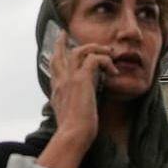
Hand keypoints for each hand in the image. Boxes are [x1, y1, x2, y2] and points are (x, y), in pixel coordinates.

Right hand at [44, 33, 117, 153]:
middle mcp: (60, 81)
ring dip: (95, 48)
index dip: (57, 55)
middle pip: (59, 54)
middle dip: (63, 42)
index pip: (55, 67)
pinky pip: (94, 59)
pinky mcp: (81, 80)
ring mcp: (69, 78)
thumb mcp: (67, 114)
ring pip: (79, 51)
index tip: (60, 48)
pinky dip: (106, 61)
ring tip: (108, 52)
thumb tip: (75, 101)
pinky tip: (113, 71)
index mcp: (57, 90)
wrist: (72, 135)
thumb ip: (69, 103)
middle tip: (65, 33)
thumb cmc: (73, 131)